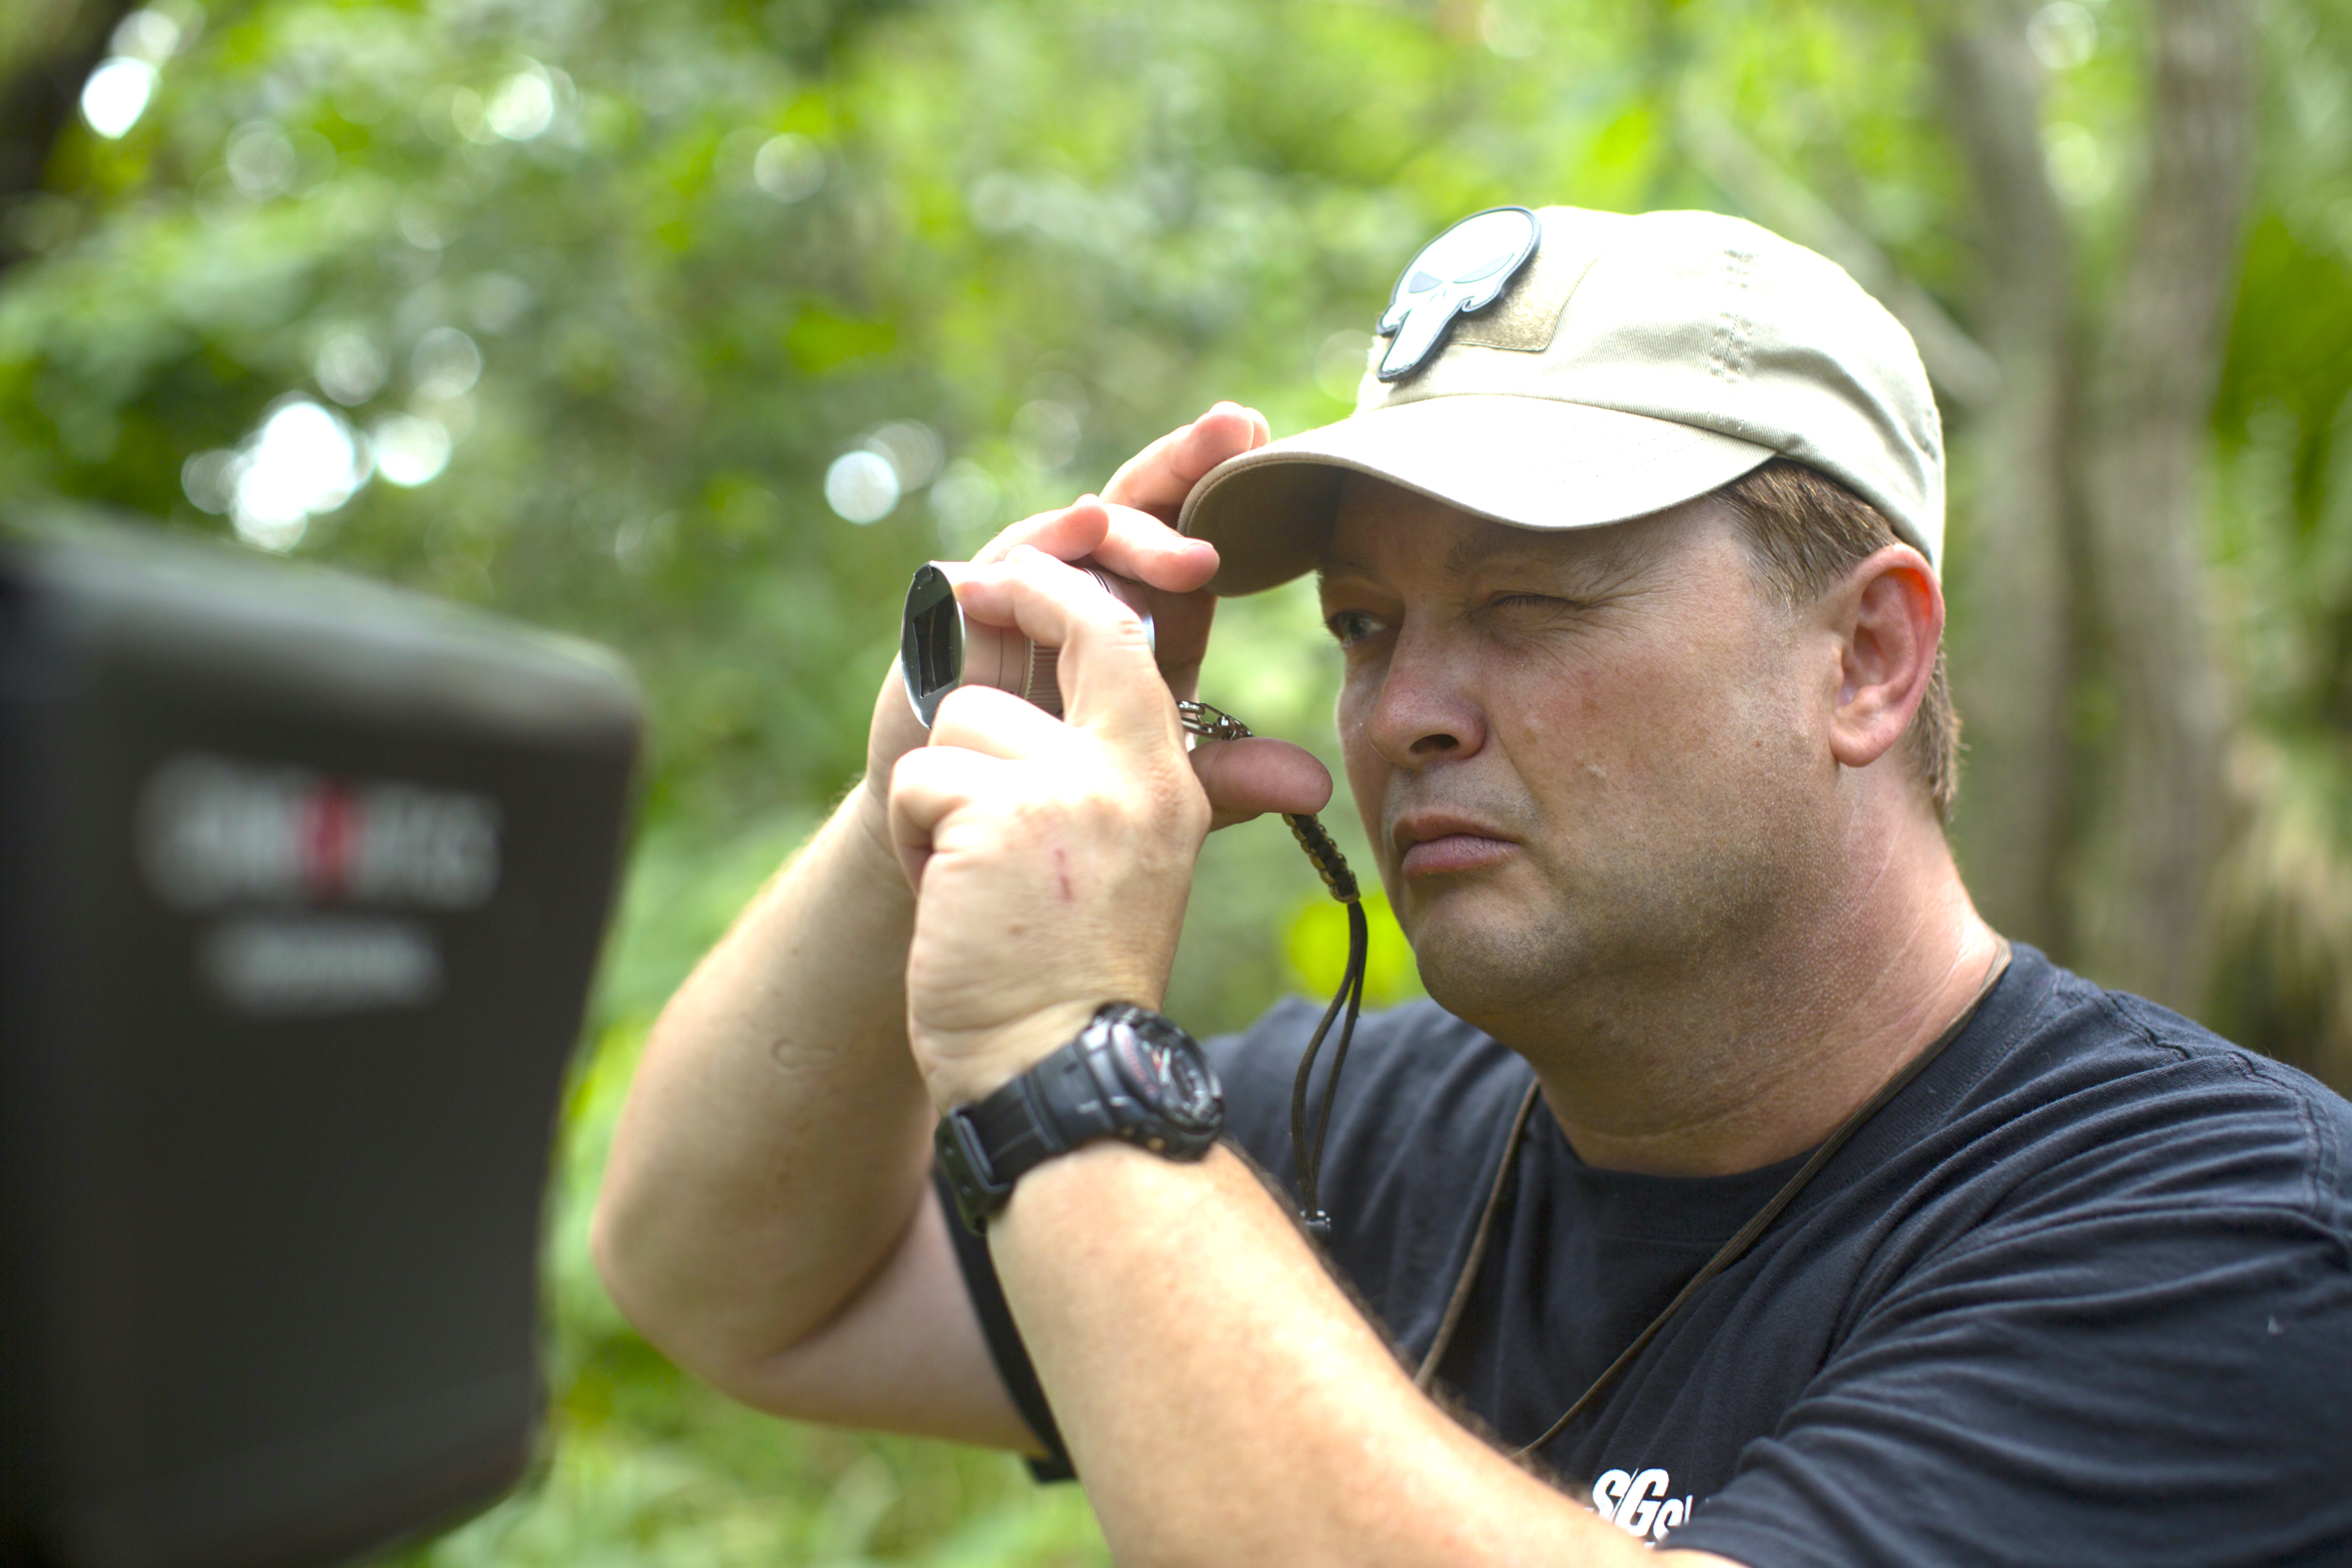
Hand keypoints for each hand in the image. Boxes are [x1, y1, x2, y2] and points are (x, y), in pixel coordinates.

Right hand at [860, 403, 1322, 838]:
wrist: (968, 830)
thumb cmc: (1066, 789)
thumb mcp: (1158, 780)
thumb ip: (1232, 776)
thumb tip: (1316, 784)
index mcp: (1149, 613)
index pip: (1192, 532)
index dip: (1226, 483)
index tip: (1270, 438)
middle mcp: (1089, 584)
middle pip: (1141, 508)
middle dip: (1188, 463)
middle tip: (1235, 433)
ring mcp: (1026, 586)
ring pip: (1079, 532)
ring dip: (1130, 524)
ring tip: (1182, 539)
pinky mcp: (964, 602)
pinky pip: (1005, 561)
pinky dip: (1045, 541)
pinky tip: (1082, 526)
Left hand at [887, 549, 1209, 1106]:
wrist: (1059, 1069)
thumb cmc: (1081, 978)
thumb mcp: (1144, 873)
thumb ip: (1165, 793)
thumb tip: (1301, 774)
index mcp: (1164, 782)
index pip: (1128, 644)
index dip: (1069, 593)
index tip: (1022, 571)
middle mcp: (1127, 772)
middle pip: (1066, 628)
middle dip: (1008, 594)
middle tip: (966, 591)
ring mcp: (1062, 788)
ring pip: (962, 720)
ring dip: (943, 795)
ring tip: (970, 873)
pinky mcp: (993, 813)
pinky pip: (920, 781)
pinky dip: (916, 840)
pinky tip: (949, 898)